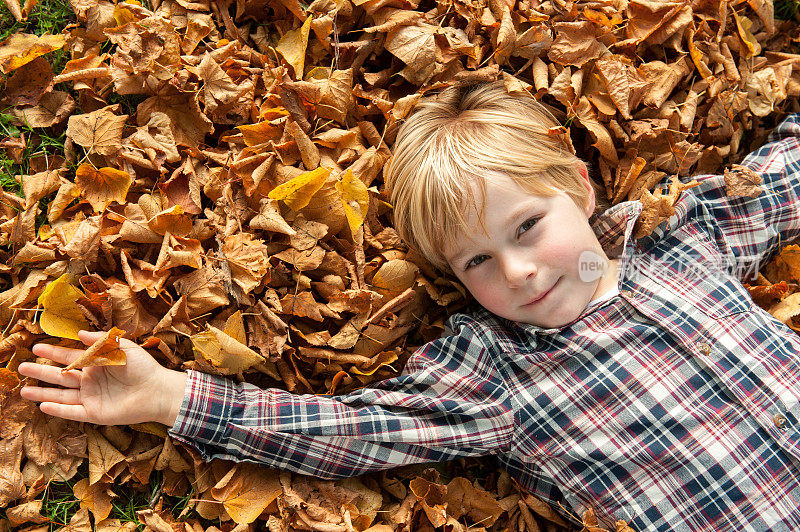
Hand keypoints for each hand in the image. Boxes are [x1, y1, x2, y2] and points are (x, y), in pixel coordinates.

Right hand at [18, 330, 187, 426]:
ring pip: (61, 395)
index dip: (53, 353)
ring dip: (43, 393)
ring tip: (23, 389)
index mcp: (96, 364)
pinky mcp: (95, 413)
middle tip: (21, 367)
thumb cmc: (143, 367)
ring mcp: (91, 397)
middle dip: (41, 372)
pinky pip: (72, 412)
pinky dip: (58, 410)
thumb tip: (80, 333)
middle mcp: (90, 381)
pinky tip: (42, 406)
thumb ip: (101, 341)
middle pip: (60, 376)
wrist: (157, 390)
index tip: (36, 347)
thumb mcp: (123, 348)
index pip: (70, 358)